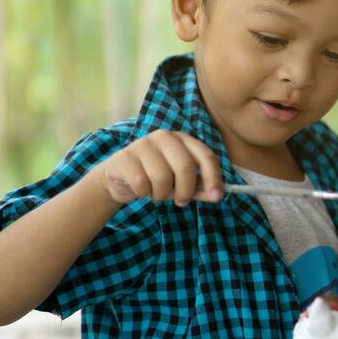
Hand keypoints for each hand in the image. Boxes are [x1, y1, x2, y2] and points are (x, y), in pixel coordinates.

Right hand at [97, 130, 222, 206]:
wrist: (120, 177)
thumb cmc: (155, 178)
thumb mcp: (180, 183)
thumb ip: (198, 188)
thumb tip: (217, 195)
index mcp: (182, 139)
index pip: (205, 155)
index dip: (213, 177)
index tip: (217, 196)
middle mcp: (164, 137)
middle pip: (185, 166)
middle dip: (185, 191)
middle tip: (181, 201)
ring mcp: (143, 144)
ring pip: (162, 177)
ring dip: (161, 194)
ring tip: (155, 192)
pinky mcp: (125, 156)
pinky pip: (142, 183)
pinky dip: (143, 193)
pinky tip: (139, 188)